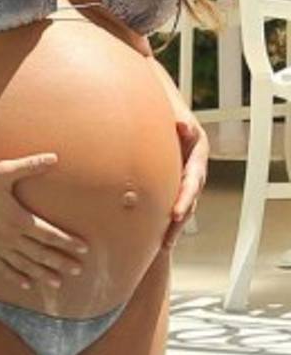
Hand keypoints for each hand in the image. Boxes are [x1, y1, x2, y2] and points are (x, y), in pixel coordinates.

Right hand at [0, 153, 88, 289]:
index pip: (50, 234)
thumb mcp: (3, 171)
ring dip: (42, 273)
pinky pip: (2, 269)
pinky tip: (25, 284)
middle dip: (61, 261)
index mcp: (18, 219)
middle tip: (78, 269)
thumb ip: (30, 166)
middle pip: (41, 253)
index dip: (68, 242)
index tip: (84, 249)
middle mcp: (9, 238)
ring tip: (58, 282)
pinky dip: (15, 277)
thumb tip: (53, 157)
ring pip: (24, 265)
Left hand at [162, 119, 208, 249]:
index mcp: (197, 152)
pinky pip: (172, 202)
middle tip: (168, 237)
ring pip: (183, 204)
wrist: (163, 111)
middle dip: (180, 219)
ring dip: (175, 225)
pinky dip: (166, 218)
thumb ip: (181, 123)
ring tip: (164, 244)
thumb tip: (183, 126)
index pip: (193, 180)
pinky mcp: (174, 181)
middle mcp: (194, 167)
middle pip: (189, 198)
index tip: (175, 214)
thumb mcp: (176, 113)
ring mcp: (185, 175)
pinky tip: (157, 235)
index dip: (185, 199)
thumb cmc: (167, 110)